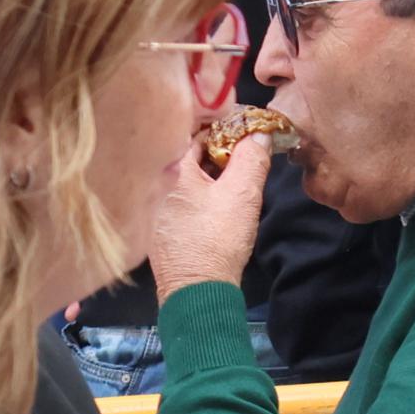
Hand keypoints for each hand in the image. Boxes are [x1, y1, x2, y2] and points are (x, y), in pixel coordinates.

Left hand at [147, 128, 271, 297]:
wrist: (197, 292)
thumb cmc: (216, 241)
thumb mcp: (242, 194)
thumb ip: (252, 158)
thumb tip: (260, 135)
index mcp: (170, 168)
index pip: (192, 126)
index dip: (220, 121)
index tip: (244, 125)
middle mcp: (154, 181)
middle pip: (187, 148)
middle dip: (219, 144)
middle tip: (246, 147)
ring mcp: (154, 203)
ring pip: (185, 171)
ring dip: (211, 168)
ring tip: (238, 171)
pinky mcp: (160, 222)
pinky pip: (181, 192)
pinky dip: (200, 187)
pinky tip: (219, 197)